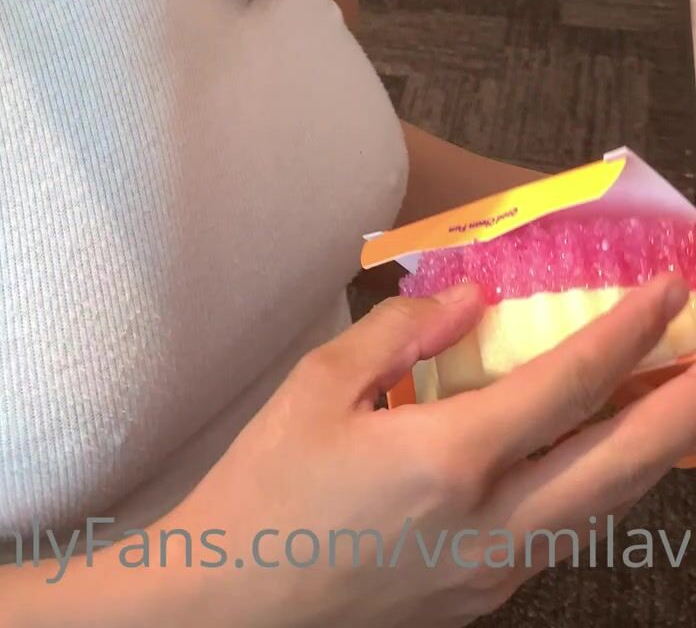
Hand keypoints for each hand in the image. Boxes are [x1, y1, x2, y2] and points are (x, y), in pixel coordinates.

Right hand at [166, 274, 695, 627]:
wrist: (233, 605)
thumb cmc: (266, 488)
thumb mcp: (319, 384)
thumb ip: (406, 331)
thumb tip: (473, 296)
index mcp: (449, 460)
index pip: (570, 385)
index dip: (629, 331)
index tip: (669, 288)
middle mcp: (492, 525)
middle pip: (622, 460)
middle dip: (682, 404)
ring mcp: (495, 572)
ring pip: (606, 505)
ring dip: (654, 447)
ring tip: (680, 397)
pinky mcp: (484, 597)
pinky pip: (566, 531)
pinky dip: (604, 483)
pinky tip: (607, 450)